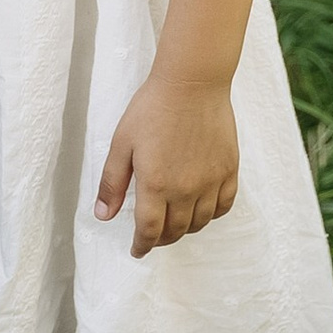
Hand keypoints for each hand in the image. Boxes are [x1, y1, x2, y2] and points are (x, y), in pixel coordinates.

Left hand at [94, 67, 240, 258]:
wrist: (192, 82)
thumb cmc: (153, 108)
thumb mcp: (121, 143)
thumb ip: (112, 182)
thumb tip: (103, 215)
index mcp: (155, 185)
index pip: (149, 231)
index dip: (142, 245)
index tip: (137, 250)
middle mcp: (185, 189)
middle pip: (175, 231)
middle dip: (161, 239)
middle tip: (153, 236)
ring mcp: (210, 181)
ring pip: (200, 222)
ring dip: (185, 229)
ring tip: (175, 223)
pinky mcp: (229, 170)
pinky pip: (224, 206)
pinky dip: (212, 214)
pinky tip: (202, 209)